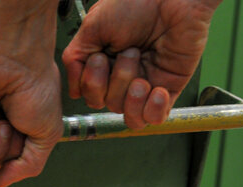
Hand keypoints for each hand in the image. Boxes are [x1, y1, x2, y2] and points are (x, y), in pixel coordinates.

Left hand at [0, 0, 62, 186]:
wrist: (13, 61)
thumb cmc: (36, 90)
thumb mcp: (47, 136)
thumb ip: (28, 166)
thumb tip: (1, 183)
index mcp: (18, 133)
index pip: (12, 163)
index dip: (16, 161)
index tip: (24, 143)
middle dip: (6, 150)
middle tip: (13, 125)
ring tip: (0, 124)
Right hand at [62, 0, 220, 128]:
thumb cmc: (134, 3)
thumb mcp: (91, 28)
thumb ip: (74, 60)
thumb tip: (74, 93)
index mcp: (104, 66)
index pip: (90, 96)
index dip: (92, 84)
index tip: (100, 57)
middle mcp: (123, 79)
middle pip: (108, 104)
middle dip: (115, 81)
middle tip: (129, 51)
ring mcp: (146, 86)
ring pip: (128, 115)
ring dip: (131, 94)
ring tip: (143, 67)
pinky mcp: (168, 89)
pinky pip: (154, 119)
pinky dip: (152, 110)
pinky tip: (157, 91)